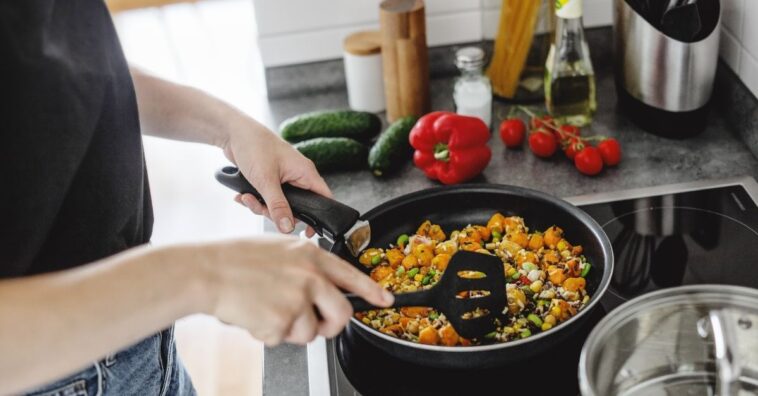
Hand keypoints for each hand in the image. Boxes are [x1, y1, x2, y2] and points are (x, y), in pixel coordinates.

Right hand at [196, 235, 393, 344]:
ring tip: (266, 309)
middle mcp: (309, 276)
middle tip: (316, 325)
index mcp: (310, 256)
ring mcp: (297, 299)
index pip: (351, 275)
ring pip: (309, 332)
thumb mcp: (279, 250)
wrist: (206, 271)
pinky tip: (253, 314)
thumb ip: (305, 265)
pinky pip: (283, 339)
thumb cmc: (235, 260)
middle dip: (331, 326)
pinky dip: (267, 333)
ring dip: (290, 329)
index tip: (385, 300)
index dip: (371, 291)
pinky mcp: (282, 321)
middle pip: (341, 314)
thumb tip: (322, 287)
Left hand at [222, 117, 329, 234]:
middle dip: (276, 212)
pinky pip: (267, 198)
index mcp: (305, 173)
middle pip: (296, 207)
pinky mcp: (269, 179)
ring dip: (260, 206)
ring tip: (246, 197)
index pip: (323, 198)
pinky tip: (241, 194)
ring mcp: (283, 178)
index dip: (319, 217)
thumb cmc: (254, 146)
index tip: (307, 232)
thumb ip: (278, 206)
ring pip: (278, 204)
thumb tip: (287, 228)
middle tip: (262, 209)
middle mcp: (297, 176)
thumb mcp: (266, 181)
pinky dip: (254, 199)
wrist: (232, 132)